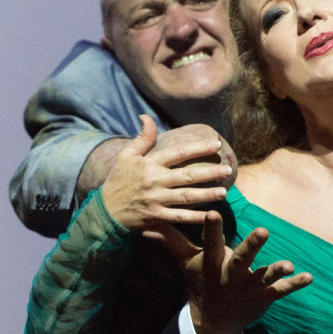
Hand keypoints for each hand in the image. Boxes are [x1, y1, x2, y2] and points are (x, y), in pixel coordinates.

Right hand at [98, 116, 238, 230]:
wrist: (105, 211)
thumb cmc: (117, 181)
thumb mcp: (125, 156)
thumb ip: (142, 138)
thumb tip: (146, 116)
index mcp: (149, 163)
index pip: (179, 152)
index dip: (199, 147)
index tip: (216, 144)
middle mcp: (155, 180)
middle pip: (188, 175)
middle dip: (210, 172)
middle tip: (228, 169)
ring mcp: (156, 199)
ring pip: (187, 196)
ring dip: (207, 194)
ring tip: (224, 192)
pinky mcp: (156, 216)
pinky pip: (179, 217)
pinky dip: (195, 217)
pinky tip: (210, 215)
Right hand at [146, 213, 311, 333]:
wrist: (213, 322)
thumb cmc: (200, 284)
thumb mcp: (186, 263)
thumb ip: (172, 240)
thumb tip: (147, 223)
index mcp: (211, 264)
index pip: (210, 242)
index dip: (211, 228)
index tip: (211, 211)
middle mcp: (229, 276)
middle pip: (240, 260)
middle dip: (251, 247)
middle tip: (263, 230)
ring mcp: (247, 288)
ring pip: (262, 277)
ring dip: (275, 271)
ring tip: (288, 264)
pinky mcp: (263, 297)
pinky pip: (280, 291)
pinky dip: (294, 285)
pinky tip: (308, 277)